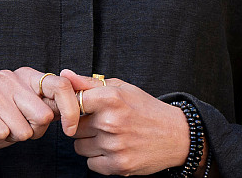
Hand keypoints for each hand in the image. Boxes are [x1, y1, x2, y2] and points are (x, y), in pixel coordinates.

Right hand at [0, 67, 81, 154]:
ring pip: (23, 128)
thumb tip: (78, 107)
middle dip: (35, 131)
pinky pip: (2, 132)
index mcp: (29, 76)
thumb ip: (51, 109)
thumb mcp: (28, 114)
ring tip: (1, 127)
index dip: (72, 110)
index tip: (70, 131)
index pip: (61, 86)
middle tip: (18, 128)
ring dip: (14, 136)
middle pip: (44, 114)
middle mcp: (12, 76)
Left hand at [61, 69, 191, 175]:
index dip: (75, 107)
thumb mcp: (124, 89)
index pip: (73, 102)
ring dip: (91, 143)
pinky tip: (115, 150)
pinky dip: (99, 159)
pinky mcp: (118, 166)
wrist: (177, 135)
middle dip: (85, 126)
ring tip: (111, 136)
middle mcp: (111, 122)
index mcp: (112, 99)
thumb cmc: (147, 110)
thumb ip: (90, 83)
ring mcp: (114, 146)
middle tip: (105, 123)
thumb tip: (64, 76)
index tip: (83, 109)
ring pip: (80, 147)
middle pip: (74, 128)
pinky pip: (90, 164)